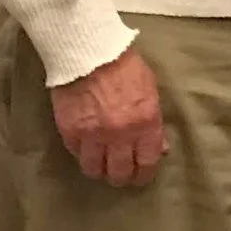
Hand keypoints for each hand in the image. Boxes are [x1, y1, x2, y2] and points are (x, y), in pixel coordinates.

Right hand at [50, 46, 166, 186]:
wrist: (89, 52)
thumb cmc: (125, 67)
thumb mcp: (150, 92)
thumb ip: (154, 124)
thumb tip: (160, 148)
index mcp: (146, 123)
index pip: (148, 162)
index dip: (144, 175)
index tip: (141, 177)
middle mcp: (121, 134)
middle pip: (121, 172)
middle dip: (122, 177)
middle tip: (120, 175)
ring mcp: (94, 135)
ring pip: (95, 169)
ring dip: (100, 171)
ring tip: (101, 167)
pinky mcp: (70, 131)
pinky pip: (77, 154)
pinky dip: (82, 155)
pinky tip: (86, 151)